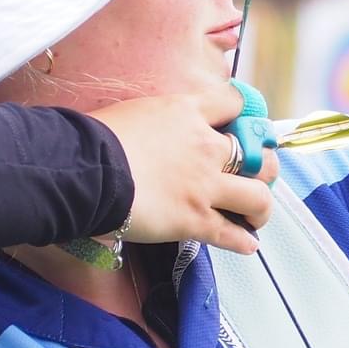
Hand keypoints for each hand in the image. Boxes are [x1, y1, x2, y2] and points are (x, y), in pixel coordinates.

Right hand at [90, 83, 279, 254]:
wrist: (84, 170)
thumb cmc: (94, 139)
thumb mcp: (135, 112)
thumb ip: (159, 121)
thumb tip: (154, 131)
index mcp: (188, 112)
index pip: (233, 103)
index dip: (241, 117)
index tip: (240, 128)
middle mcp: (205, 147)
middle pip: (257, 156)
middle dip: (264, 167)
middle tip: (258, 176)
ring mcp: (204, 185)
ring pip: (257, 198)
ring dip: (261, 208)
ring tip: (255, 215)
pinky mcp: (194, 219)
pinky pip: (231, 234)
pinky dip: (243, 241)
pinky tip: (247, 244)